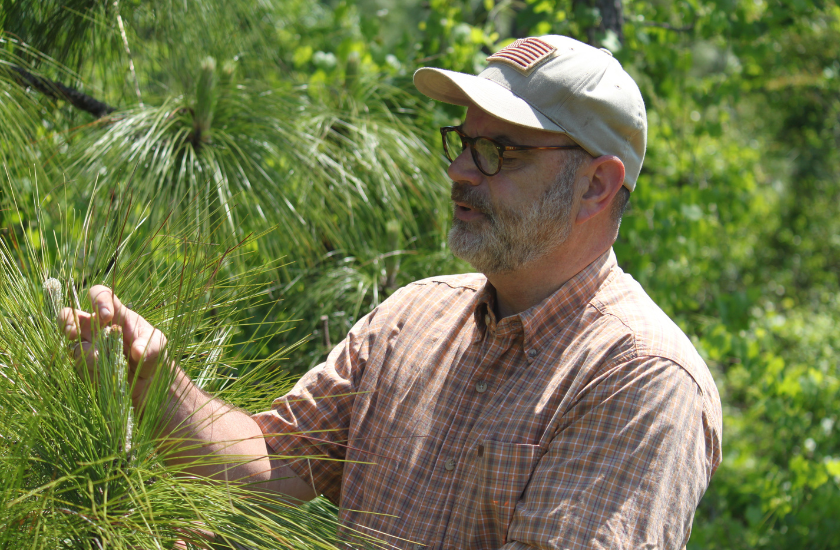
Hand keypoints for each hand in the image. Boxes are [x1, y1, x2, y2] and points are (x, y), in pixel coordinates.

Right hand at [60, 285, 168, 402]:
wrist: (147, 380)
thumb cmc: (151, 353)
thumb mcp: (158, 345)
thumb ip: (152, 346)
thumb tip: (137, 351)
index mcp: (115, 314)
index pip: (101, 295)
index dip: (99, 301)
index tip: (106, 316)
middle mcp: (96, 328)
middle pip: (69, 314)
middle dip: (67, 321)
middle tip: (73, 333)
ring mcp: (87, 346)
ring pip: (73, 345)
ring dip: (87, 354)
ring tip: (103, 362)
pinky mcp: (84, 366)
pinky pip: (79, 366)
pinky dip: (91, 371)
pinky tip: (105, 374)